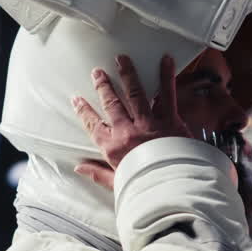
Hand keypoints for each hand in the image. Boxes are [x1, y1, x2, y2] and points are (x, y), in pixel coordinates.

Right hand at [72, 54, 190, 188]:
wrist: (174, 191)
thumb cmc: (146, 189)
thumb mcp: (117, 184)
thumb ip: (98, 174)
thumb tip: (79, 168)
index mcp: (113, 148)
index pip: (93, 125)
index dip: (84, 111)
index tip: (77, 100)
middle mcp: (128, 132)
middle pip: (112, 104)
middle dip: (103, 86)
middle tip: (98, 72)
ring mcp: (149, 124)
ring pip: (135, 94)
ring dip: (127, 74)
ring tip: (122, 59)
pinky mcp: (170, 121)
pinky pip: (167, 95)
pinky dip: (166, 76)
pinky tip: (165, 60)